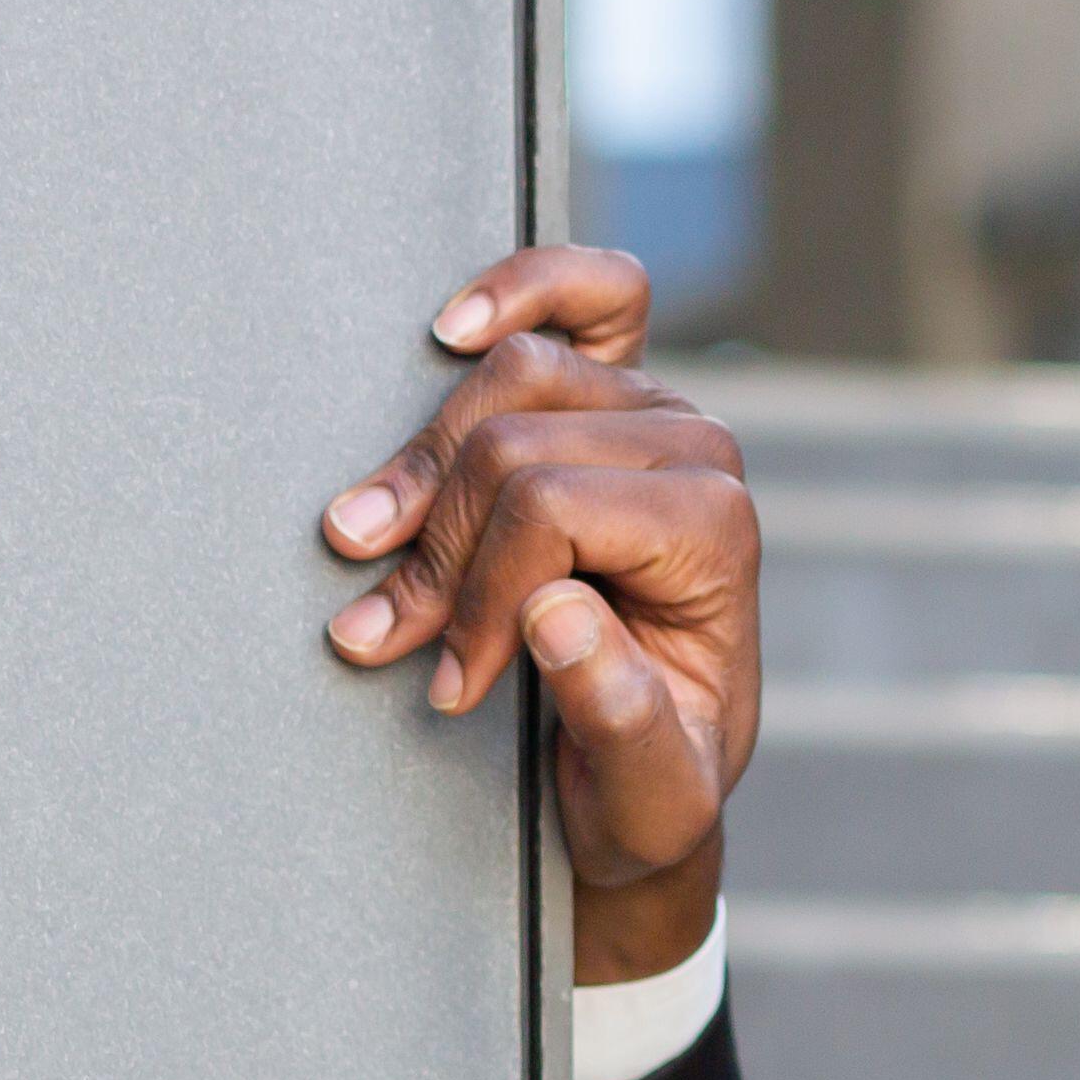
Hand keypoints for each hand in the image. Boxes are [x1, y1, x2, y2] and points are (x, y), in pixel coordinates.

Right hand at [320, 246, 763, 980]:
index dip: (481, 592)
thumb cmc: (652, 777)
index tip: (452, 679)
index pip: (554, 509)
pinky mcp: (616, 391)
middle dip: (438, 550)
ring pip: (506, 380)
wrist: (653, 766)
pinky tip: (450, 325)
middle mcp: (695, 452)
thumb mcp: (648, 790)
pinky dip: (523, 290)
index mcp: (718, 533)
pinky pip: (593, 295)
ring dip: (419, 465)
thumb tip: (554, 613)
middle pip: (515, 447)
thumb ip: (615, 717)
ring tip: (361, 544)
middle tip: (385, 637)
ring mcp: (655, 409)